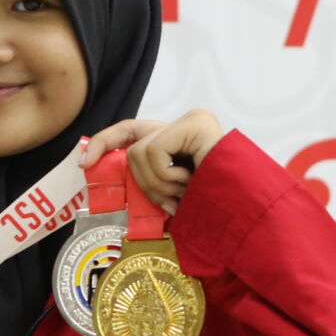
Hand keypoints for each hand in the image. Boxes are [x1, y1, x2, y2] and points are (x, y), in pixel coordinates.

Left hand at [79, 110, 225, 214]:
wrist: (250, 214)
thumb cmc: (216, 211)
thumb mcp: (174, 197)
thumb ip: (149, 183)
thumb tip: (104, 174)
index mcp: (179, 140)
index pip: (131, 130)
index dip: (105, 142)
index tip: (84, 164)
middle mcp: (185, 124)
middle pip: (132, 148)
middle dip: (144, 184)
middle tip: (171, 204)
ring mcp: (192, 121)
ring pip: (139, 153)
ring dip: (160, 186)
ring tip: (188, 194)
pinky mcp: (196, 125)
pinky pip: (154, 152)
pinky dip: (166, 178)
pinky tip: (192, 183)